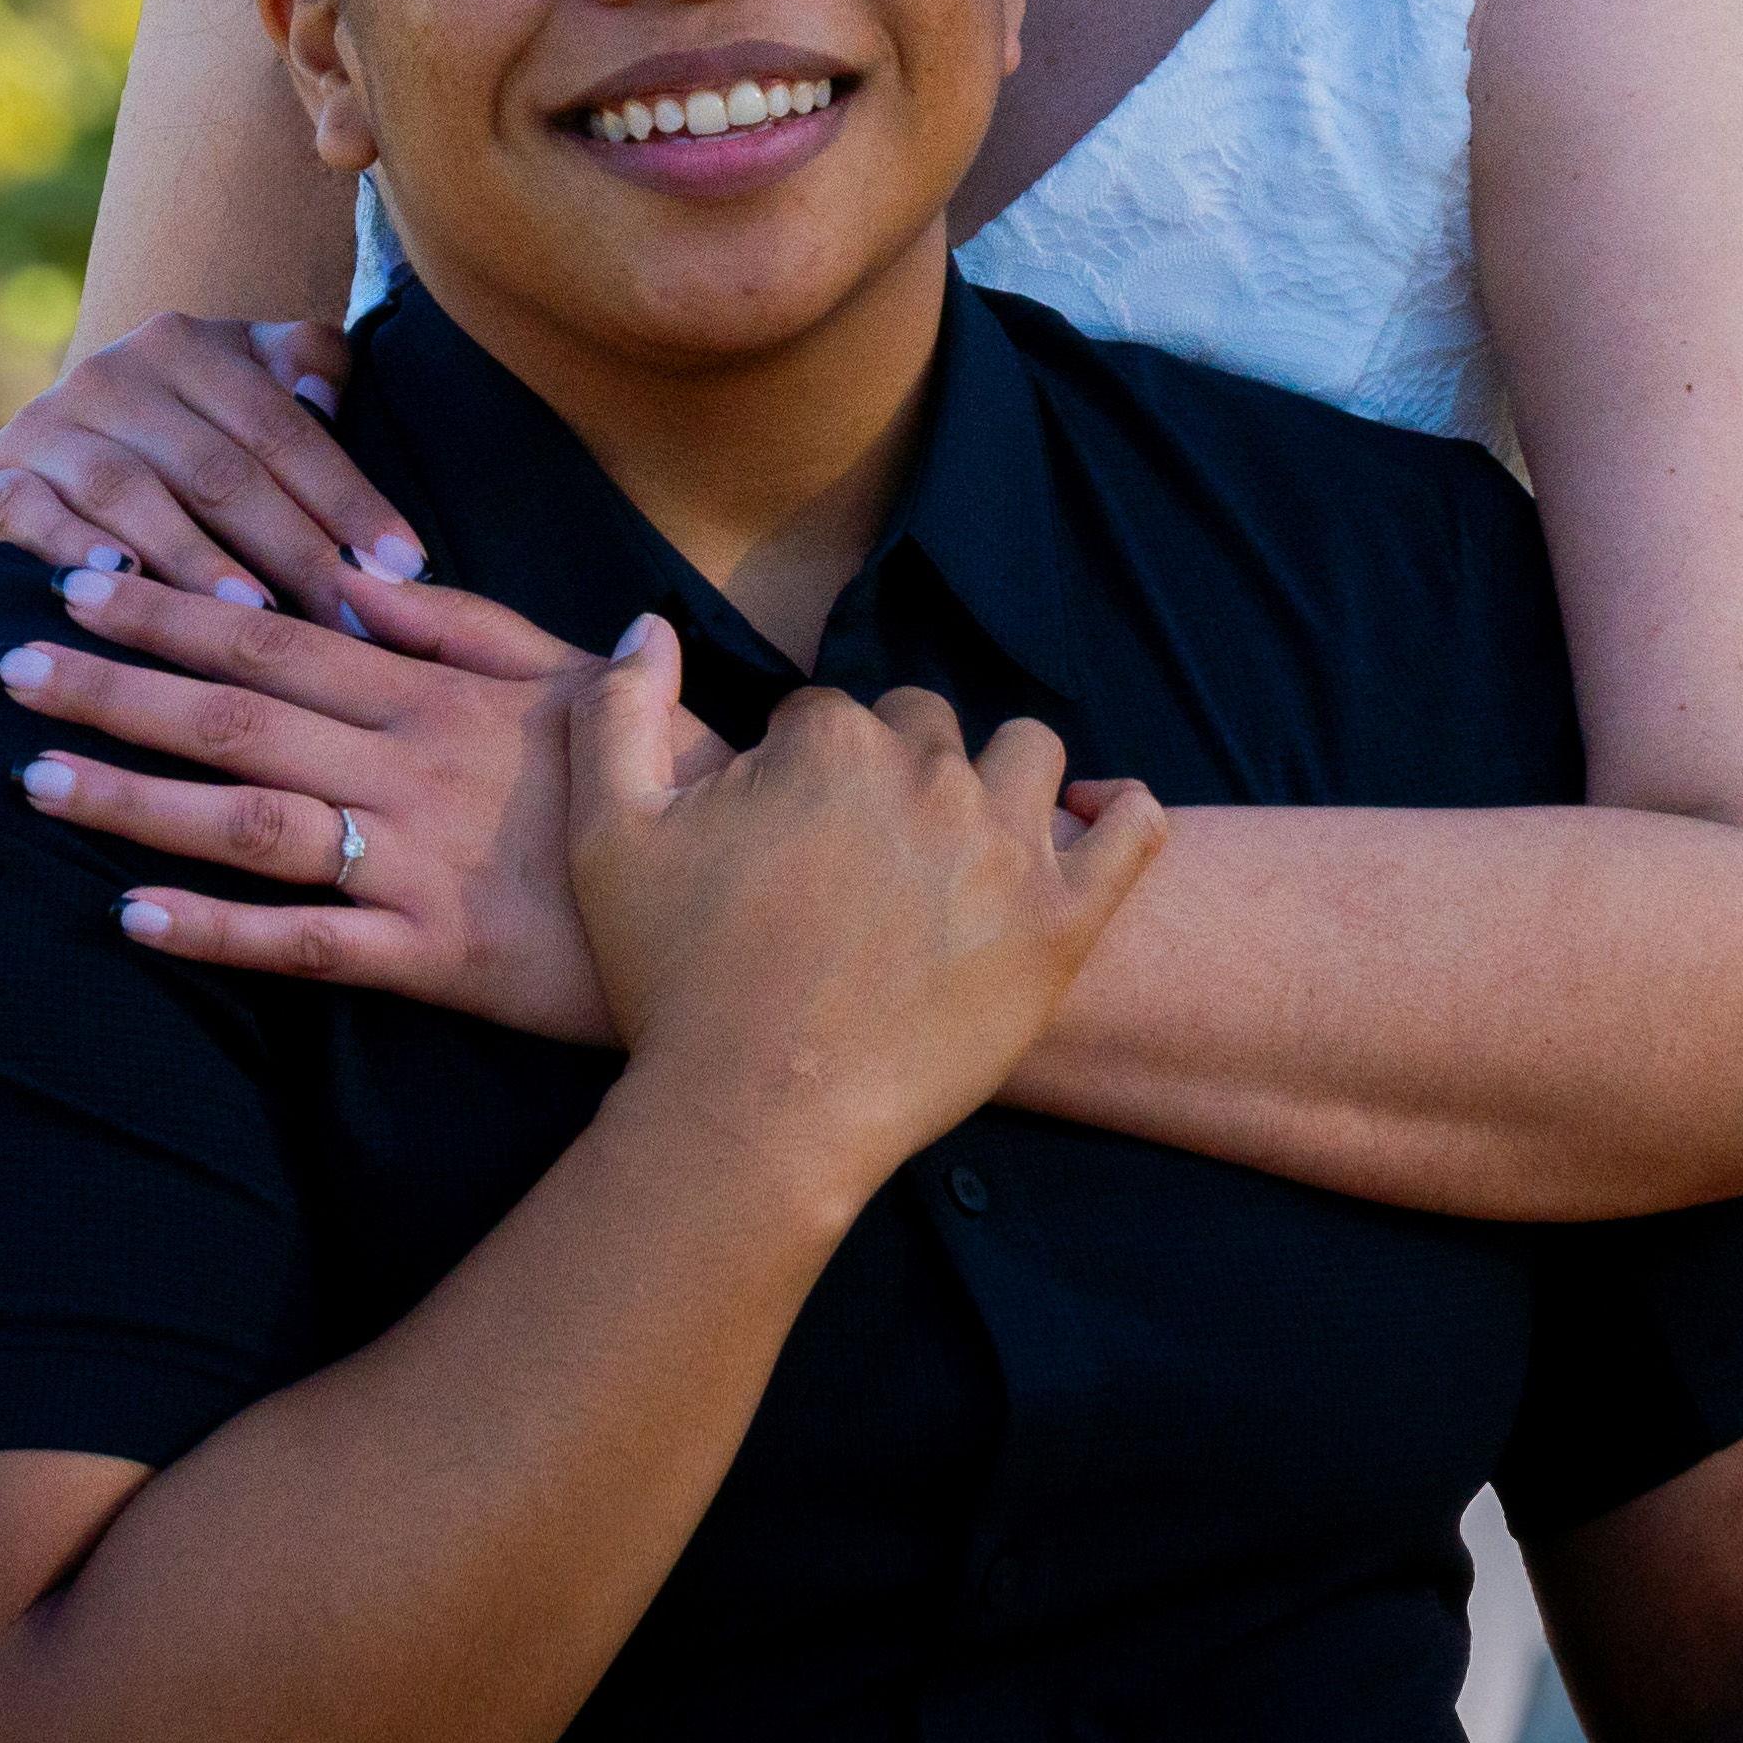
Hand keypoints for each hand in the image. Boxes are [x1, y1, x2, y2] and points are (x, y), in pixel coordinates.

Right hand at [0, 311, 422, 609]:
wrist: (59, 461)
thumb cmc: (191, 441)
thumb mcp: (251, 387)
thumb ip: (307, 367)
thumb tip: (327, 393)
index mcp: (186, 343)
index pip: (282, 426)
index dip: (348, 497)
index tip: (407, 569)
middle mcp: (111, 372)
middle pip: (217, 467)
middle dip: (290, 547)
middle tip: (347, 617)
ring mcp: (45, 424)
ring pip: (132, 492)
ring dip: (195, 557)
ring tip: (254, 615)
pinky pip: (35, 514)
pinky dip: (76, 549)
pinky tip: (121, 584)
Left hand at [8, 563, 706, 1044]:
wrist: (745, 908)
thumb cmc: (656, 776)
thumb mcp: (572, 672)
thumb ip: (461, 624)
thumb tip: (354, 577)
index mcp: (434, 693)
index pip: (273, 636)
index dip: (167, 612)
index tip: (76, 585)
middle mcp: (410, 767)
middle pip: (236, 717)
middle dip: (114, 688)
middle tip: (5, 666)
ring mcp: (417, 863)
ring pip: (250, 821)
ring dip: (136, 800)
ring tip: (33, 782)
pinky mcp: (435, 959)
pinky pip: (307, 945)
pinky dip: (217, 931)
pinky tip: (131, 917)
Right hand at [564, 625, 1162, 1223]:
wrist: (755, 1119)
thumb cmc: (676, 984)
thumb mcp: (608, 834)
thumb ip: (618, 708)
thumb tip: (649, 623)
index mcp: (831, 742)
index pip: (830, 714)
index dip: (799, 769)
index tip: (784, 839)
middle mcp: (930, 774)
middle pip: (927, 727)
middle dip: (895, 772)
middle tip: (862, 861)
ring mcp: (1007, 848)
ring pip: (1029, 757)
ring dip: (997, 782)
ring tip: (960, 847)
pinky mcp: (1063, 925)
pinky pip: (1133, 830)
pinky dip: (1120, 812)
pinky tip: (1092, 822)